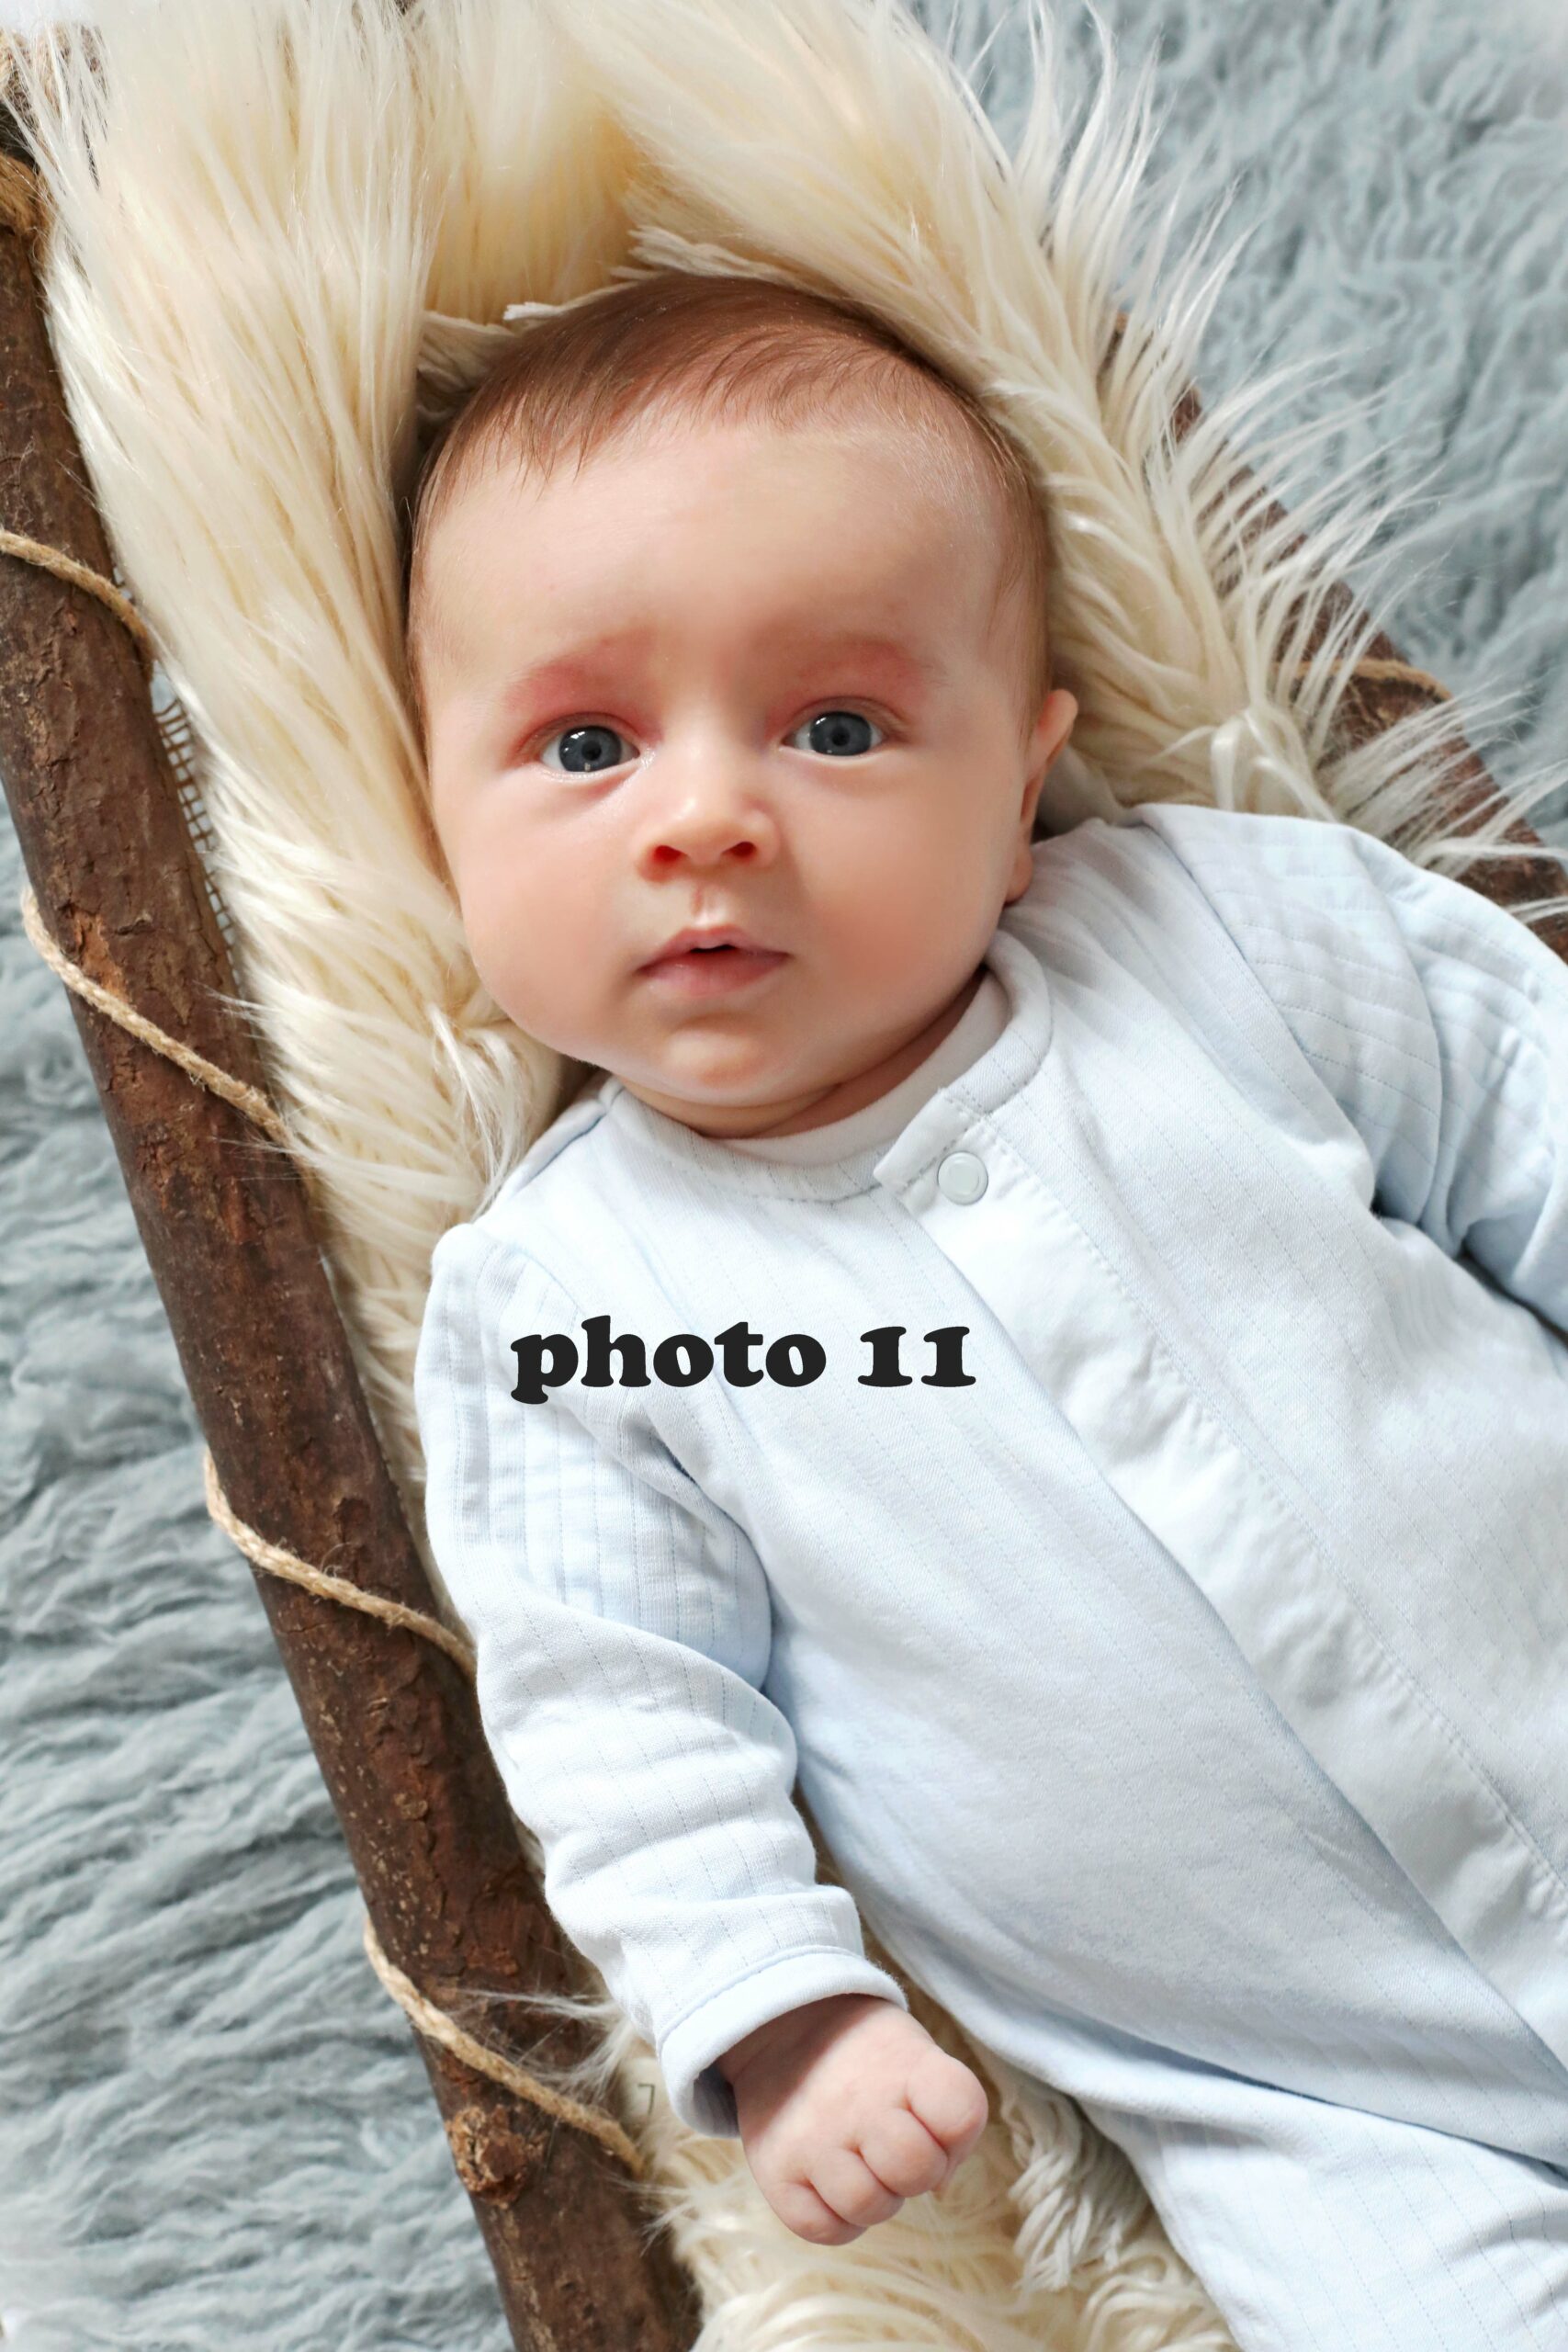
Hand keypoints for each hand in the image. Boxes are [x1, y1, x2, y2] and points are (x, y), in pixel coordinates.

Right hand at [717, 1993, 989, 2245]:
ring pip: (867, 2207)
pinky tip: (833, 2183)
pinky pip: (823, 2229)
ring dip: (876, 2198)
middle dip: (917, 2171)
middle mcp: (855, 2100)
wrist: (785, 2027)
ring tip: (862, 2163)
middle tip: (893, 2147)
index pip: (960, 2111)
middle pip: (916, 2170)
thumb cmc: (872, 2057)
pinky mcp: (774, 2171)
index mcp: (904, 2064)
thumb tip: (940, 2189)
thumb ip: (947, 2118)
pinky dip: (836, 2218)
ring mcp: (810, 2137)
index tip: (933, 2119)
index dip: (958, 2132)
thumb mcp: (918, 2056)